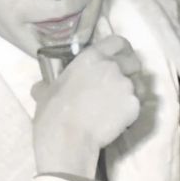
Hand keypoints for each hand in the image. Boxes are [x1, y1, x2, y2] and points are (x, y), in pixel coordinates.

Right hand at [31, 36, 147, 175]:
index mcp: (91, 57)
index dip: (123, 50)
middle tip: (119, 86)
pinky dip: (129, 113)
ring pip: (137, 86)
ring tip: (114, 109)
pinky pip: (136, 106)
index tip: (122, 58)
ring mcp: (126, 85)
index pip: (117, 42)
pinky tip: (115, 122)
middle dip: (131, 72)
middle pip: (133, 63)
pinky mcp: (134, 105)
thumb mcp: (45, 91)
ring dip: (129, 94)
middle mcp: (112, 66)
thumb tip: (42, 86)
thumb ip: (50, 83)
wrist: (68, 138)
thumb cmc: (53, 113)